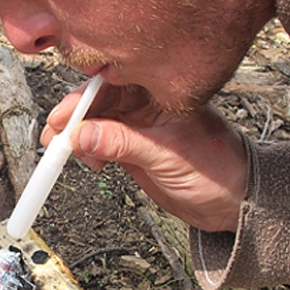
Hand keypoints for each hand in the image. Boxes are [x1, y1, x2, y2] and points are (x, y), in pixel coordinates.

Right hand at [42, 82, 246, 231]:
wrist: (235, 202)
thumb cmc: (220, 170)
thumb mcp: (167, 155)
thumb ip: (123, 143)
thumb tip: (82, 136)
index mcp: (160, 93)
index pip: (111, 86)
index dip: (82, 101)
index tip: (62, 119)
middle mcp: (147, 105)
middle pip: (97, 103)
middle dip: (72, 119)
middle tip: (54, 138)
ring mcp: (138, 127)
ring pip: (95, 124)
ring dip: (76, 137)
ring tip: (63, 152)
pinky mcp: (133, 149)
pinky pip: (101, 143)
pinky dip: (87, 152)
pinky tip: (88, 162)